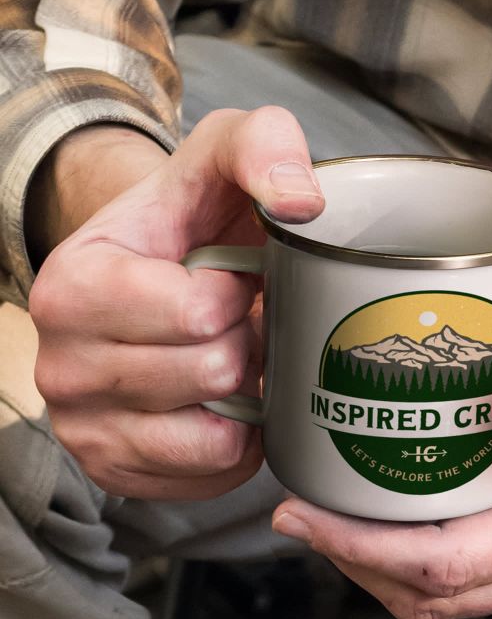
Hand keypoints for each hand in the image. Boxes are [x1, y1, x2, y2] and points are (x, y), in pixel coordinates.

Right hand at [29, 107, 323, 498]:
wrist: (153, 275)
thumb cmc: (190, 221)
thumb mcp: (220, 156)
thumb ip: (261, 148)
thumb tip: (301, 203)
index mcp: (74, 286)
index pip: (197, 313)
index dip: (237, 293)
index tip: (228, 276)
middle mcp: (62, 366)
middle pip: (210, 373)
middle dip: (243, 341)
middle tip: (234, 320)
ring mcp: (87, 428)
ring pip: (213, 434)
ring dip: (241, 391)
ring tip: (226, 353)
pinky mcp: (120, 470)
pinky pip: (213, 471)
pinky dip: (237, 437)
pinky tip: (223, 399)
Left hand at [272, 285, 491, 618]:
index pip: (450, 563)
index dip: (364, 547)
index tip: (305, 513)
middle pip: (433, 591)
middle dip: (352, 558)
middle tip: (298, 508)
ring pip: (444, 593)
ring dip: (374, 562)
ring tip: (327, 511)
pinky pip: (464, 572)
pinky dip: (408, 553)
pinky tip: (383, 508)